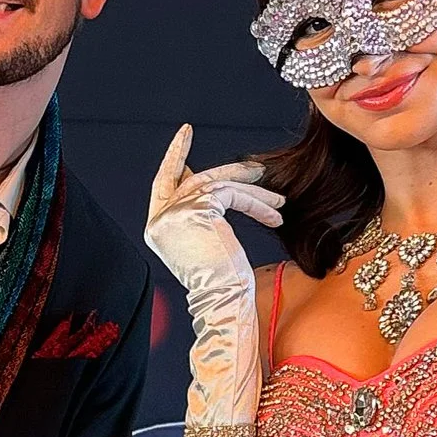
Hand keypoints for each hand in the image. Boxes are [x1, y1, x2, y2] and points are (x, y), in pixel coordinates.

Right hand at [144, 124, 283, 316]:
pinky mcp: (195, 210)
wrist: (221, 302)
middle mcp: (160, 219)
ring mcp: (174, 213)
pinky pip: (230, 194)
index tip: (185, 134)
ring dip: (253, 192)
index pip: (162, 183)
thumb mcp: (206, 245)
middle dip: (230, 171)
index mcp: (157, 229)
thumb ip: (200, 215)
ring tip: (279, 200)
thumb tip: (213, 190)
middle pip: (196, 181)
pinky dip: (255, 202)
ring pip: (217, 186)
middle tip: (256, 167)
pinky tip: (274, 213)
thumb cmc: (221, 285)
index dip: (174, 157)